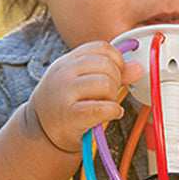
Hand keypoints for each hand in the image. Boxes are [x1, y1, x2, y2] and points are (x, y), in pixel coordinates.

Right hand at [25, 41, 142, 152]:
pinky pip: (102, 108)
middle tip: (109, 93)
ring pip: (105, 83)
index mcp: (67, 61)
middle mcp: (63, 73)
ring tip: (106, 104)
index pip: (101, 47)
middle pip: (106, 64)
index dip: (116, 59)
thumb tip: (138, 68)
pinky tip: (110, 113)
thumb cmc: (66, 104)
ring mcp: (64, 93)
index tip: (116, 74)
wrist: (41, 132)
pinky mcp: (69, 115)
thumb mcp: (84, 83)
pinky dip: (113, 111)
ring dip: (113, 96)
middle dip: (116, 79)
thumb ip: (112, 73)